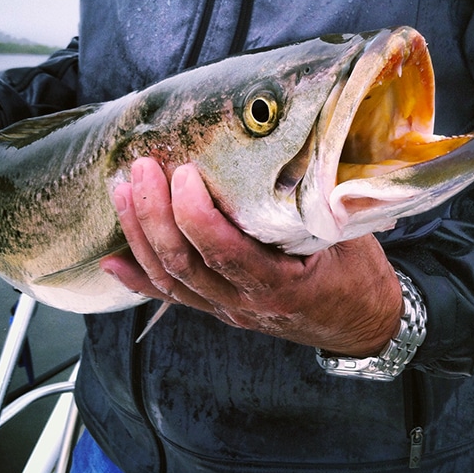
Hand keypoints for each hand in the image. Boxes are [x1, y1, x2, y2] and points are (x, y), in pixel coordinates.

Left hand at [101, 158, 402, 356]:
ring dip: (140, 237)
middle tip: (141, 170)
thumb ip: (317, 199)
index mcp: (283, 285)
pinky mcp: (221, 308)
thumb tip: (295, 148)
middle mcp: (247, 303)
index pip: (226, 253)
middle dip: (155, 216)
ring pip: (171, 280)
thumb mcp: (347, 235)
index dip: (196, 216)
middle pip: (185, 265)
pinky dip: (139, 278)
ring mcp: (229, 309)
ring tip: (121, 195)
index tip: (184, 174)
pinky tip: (112, 261)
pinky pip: (173, 297)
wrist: (361, 324)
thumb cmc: (358, 275)